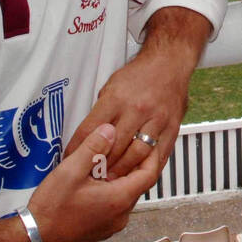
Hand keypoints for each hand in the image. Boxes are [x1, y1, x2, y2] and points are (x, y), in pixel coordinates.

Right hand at [28, 123, 160, 241]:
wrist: (35, 238)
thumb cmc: (52, 209)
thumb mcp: (71, 170)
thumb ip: (92, 147)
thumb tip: (109, 130)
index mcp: (118, 199)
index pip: (149, 174)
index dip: (152, 155)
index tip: (147, 141)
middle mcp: (120, 215)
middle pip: (139, 184)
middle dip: (134, 163)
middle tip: (126, 145)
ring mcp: (112, 224)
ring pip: (126, 194)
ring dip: (121, 177)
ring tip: (107, 161)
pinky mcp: (102, 228)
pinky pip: (116, 205)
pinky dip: (112, 190)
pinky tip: (96, 181)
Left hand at [62, 50, 189, 178]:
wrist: (169, 62)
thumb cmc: (139, 74)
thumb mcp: (111, 85)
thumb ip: (101, 111)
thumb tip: (88, 135)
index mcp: (116, 98)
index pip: (90, 130)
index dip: (77, 148)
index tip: (70, 159)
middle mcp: (136, 110)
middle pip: (112, 147)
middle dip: (99, 165)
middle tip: (89, 177)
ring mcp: (155, 120)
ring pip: (135, 155)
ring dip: (121, 171)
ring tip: (111, 180)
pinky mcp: (171, 128)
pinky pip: (158, 155)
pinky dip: (145, 168)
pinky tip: (136, 175)